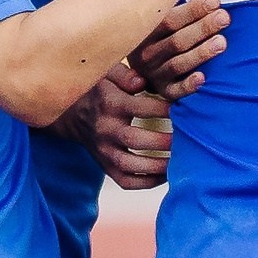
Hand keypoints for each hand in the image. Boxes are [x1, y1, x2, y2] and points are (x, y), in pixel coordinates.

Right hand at [56, 66, 175, 188]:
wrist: (73, 115)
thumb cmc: (100, 91)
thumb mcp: (108, 74)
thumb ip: (126, 75)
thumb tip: (142, 82)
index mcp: (110, 104)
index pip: (139, 108)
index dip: (163, 109)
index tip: (181, 109)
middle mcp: (106, 129)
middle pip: (133, 140)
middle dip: (161, 141)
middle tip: (184, 139)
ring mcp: (104, 151)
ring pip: (129, 166)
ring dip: (156, 167)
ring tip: (178, 161)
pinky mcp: (106, 166)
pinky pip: (125, 181)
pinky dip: (146, 183)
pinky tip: (165, 175)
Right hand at [132, 0, 229, 99]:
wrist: (140, 71)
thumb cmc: (163, 37)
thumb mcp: (161, 21)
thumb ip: (179, 9)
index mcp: (146, 32)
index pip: (169, 20)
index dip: (193, 11)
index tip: (214, 1)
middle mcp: (147, 54)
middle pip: (176, 41)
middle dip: (202, 28)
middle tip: (224, 18)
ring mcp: (155, 74)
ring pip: (178, 64)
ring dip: (200, 53)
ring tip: (221, 42)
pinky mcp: (165, 91)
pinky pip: (176, 90)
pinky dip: (188, 85)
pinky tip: (202, 78)